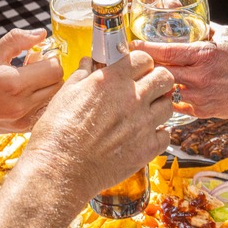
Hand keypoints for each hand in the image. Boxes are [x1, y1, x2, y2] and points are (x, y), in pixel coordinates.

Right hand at [0, 28, 63, 137]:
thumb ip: (18, 40)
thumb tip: (42, 33)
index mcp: (14, 82)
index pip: (55, 69)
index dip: (51, 58)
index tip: (39, 56)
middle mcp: (22, 103)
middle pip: (59, 84)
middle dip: (52, 72)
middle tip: (35, 67)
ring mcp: (23, 119)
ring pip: (55, 99)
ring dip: (49, 87)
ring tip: (30, 82)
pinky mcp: (22, 128)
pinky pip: (46, 111)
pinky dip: (43, 101)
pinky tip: (27, 96)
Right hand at [25, 51, 173, 195]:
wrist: (61, 168)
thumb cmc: (58, 131)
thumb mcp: (66, 93)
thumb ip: (82, 74)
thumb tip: (88, 63)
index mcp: (113, 80)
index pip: (143, 59)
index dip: (140, 63)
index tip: (135, 70)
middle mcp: (133, 98)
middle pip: (165, 78)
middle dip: (157, 80)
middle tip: (147, 88)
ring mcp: (144, 124)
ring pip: (169, 105)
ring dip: (158, 107)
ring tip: (144, 114)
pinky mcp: (148, 148)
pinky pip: (166, 135)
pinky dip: (158, 134)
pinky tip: (144, 135)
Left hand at [130, 23, 227, 118]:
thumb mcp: (227, 36)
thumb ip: (206, 29)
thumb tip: (191, 23)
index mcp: (204, 54)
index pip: (166, 51)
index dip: (145, 48)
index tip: (132, 46)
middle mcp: (200, 76)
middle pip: (161, 72)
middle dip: (146, 67)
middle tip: (134, 64)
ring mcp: (200, 96)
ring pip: (166, 91)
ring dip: (157, 85)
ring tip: (148, 80)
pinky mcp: (203, 111)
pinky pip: (178, 105)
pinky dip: (171, 98)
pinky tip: (167, 93)